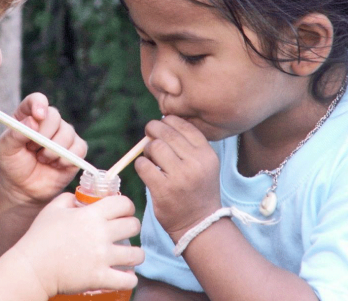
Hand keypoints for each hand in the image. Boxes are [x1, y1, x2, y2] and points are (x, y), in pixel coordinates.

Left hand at [0, 93, 86, 204]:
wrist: (23, 188)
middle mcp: (48, 121)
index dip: (39, 104)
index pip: (37, 100)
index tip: (38, 116)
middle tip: (32, 149)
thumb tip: (34, 121)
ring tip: (42, 159)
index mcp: (28, 115)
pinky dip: (66, 159)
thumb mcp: (5, 149)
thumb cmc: (12, 165)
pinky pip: (79, 148)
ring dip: (52, 151)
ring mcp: (63, 134)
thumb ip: (15, 134)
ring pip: (68, 133)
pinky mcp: (75, 149)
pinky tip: (55, 165)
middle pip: (54, 116)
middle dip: (43, 136)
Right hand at [11, 193, 143, 297]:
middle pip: (134, 226)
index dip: (127, 206)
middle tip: (126, 232)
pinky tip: (126, 276)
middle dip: (132, 227)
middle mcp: (101, 234)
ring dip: (135, 254)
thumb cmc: (40, 237)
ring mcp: (102, 257)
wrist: (32, 267)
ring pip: (137, 254)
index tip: (124, 212)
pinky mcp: (100, 278)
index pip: (124, 203)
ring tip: (129, 255)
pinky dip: (130, 279)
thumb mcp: (52, 209)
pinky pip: (128, 280)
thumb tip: (79, 198)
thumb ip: (68, 199)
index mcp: (91, 215)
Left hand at [134, 116, 220, 242]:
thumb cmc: (197, 190)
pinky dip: (140, 165)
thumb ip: (187, 145)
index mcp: (207, 154)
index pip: (183, 125)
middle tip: (149, 135)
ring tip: (150, 158)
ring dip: (147, 150)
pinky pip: (143, 165)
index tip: (161, 125)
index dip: (168, 121)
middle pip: (166, 133)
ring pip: (154, 146)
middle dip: (153, 130)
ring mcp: (180, 177)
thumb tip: (160, 122)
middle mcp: (196, 163)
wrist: (199, 224)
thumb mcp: (203, 165)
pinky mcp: (164, 190)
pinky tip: (146, 171)